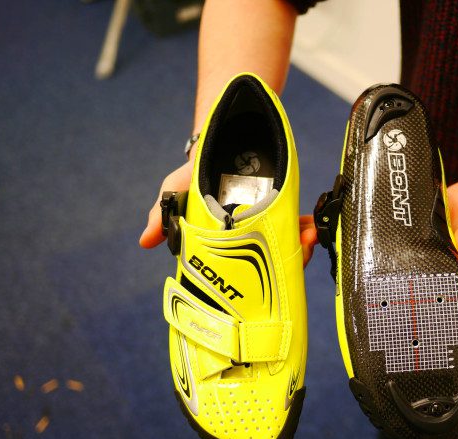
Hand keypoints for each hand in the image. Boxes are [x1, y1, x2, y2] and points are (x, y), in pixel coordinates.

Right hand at [139, 160, 318, 267]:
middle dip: (288, 260)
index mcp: (227, 244)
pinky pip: (298, 222)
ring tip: (309, 236)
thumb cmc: (195, 176)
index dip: (255, 278)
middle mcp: (249, 240)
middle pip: (271, 260)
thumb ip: (163, 216)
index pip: (241, 271)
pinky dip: (307, 226)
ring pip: (288, 245)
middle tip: (299, 252)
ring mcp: (268, 225)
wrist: (223, 141)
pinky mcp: (283, 208)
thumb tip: (145, 241)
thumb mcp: (175, 192)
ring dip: (301, 244)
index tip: (266, 274)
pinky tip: (313, 225)